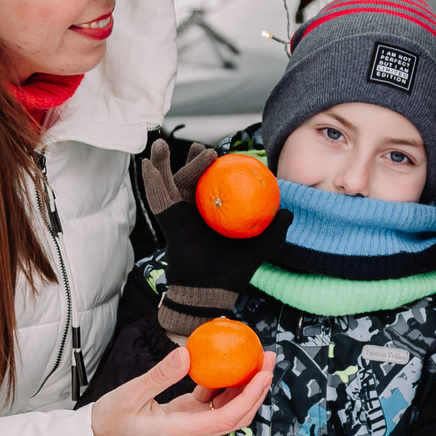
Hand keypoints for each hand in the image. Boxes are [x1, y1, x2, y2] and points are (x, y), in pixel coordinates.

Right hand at [91, 343, 274, 435]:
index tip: (264, 373)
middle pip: (236, 416)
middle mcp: (191, 433)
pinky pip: (210, 405)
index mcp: (181, 432)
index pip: (228, 419)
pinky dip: (221, 387)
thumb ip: (159, 376)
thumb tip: (187, 354)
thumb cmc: (108, 423)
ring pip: (226, 410)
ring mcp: (188, 428)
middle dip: (257, 389)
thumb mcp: (130, 395)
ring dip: (243, 387)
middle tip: (267, 358)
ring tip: (253, 359)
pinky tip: (223, 367)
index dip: (251, 396)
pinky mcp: (182, 420)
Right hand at [142, 141, 292, 333]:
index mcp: (213, 215)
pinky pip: (159, 199)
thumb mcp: (261, 247)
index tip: (219, 154)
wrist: (212, 292)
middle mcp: (194, 214)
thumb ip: (275, 230)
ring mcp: (179, 217)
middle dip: (191, 160)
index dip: (212, 167)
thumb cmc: (235, 272)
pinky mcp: (170, 223)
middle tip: (199, 146)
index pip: (212, 184)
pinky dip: (152, 182)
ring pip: (170, 183)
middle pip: (189, 179)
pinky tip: (146, 166)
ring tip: (160, 144)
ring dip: (163, 162)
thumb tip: (288, 211)